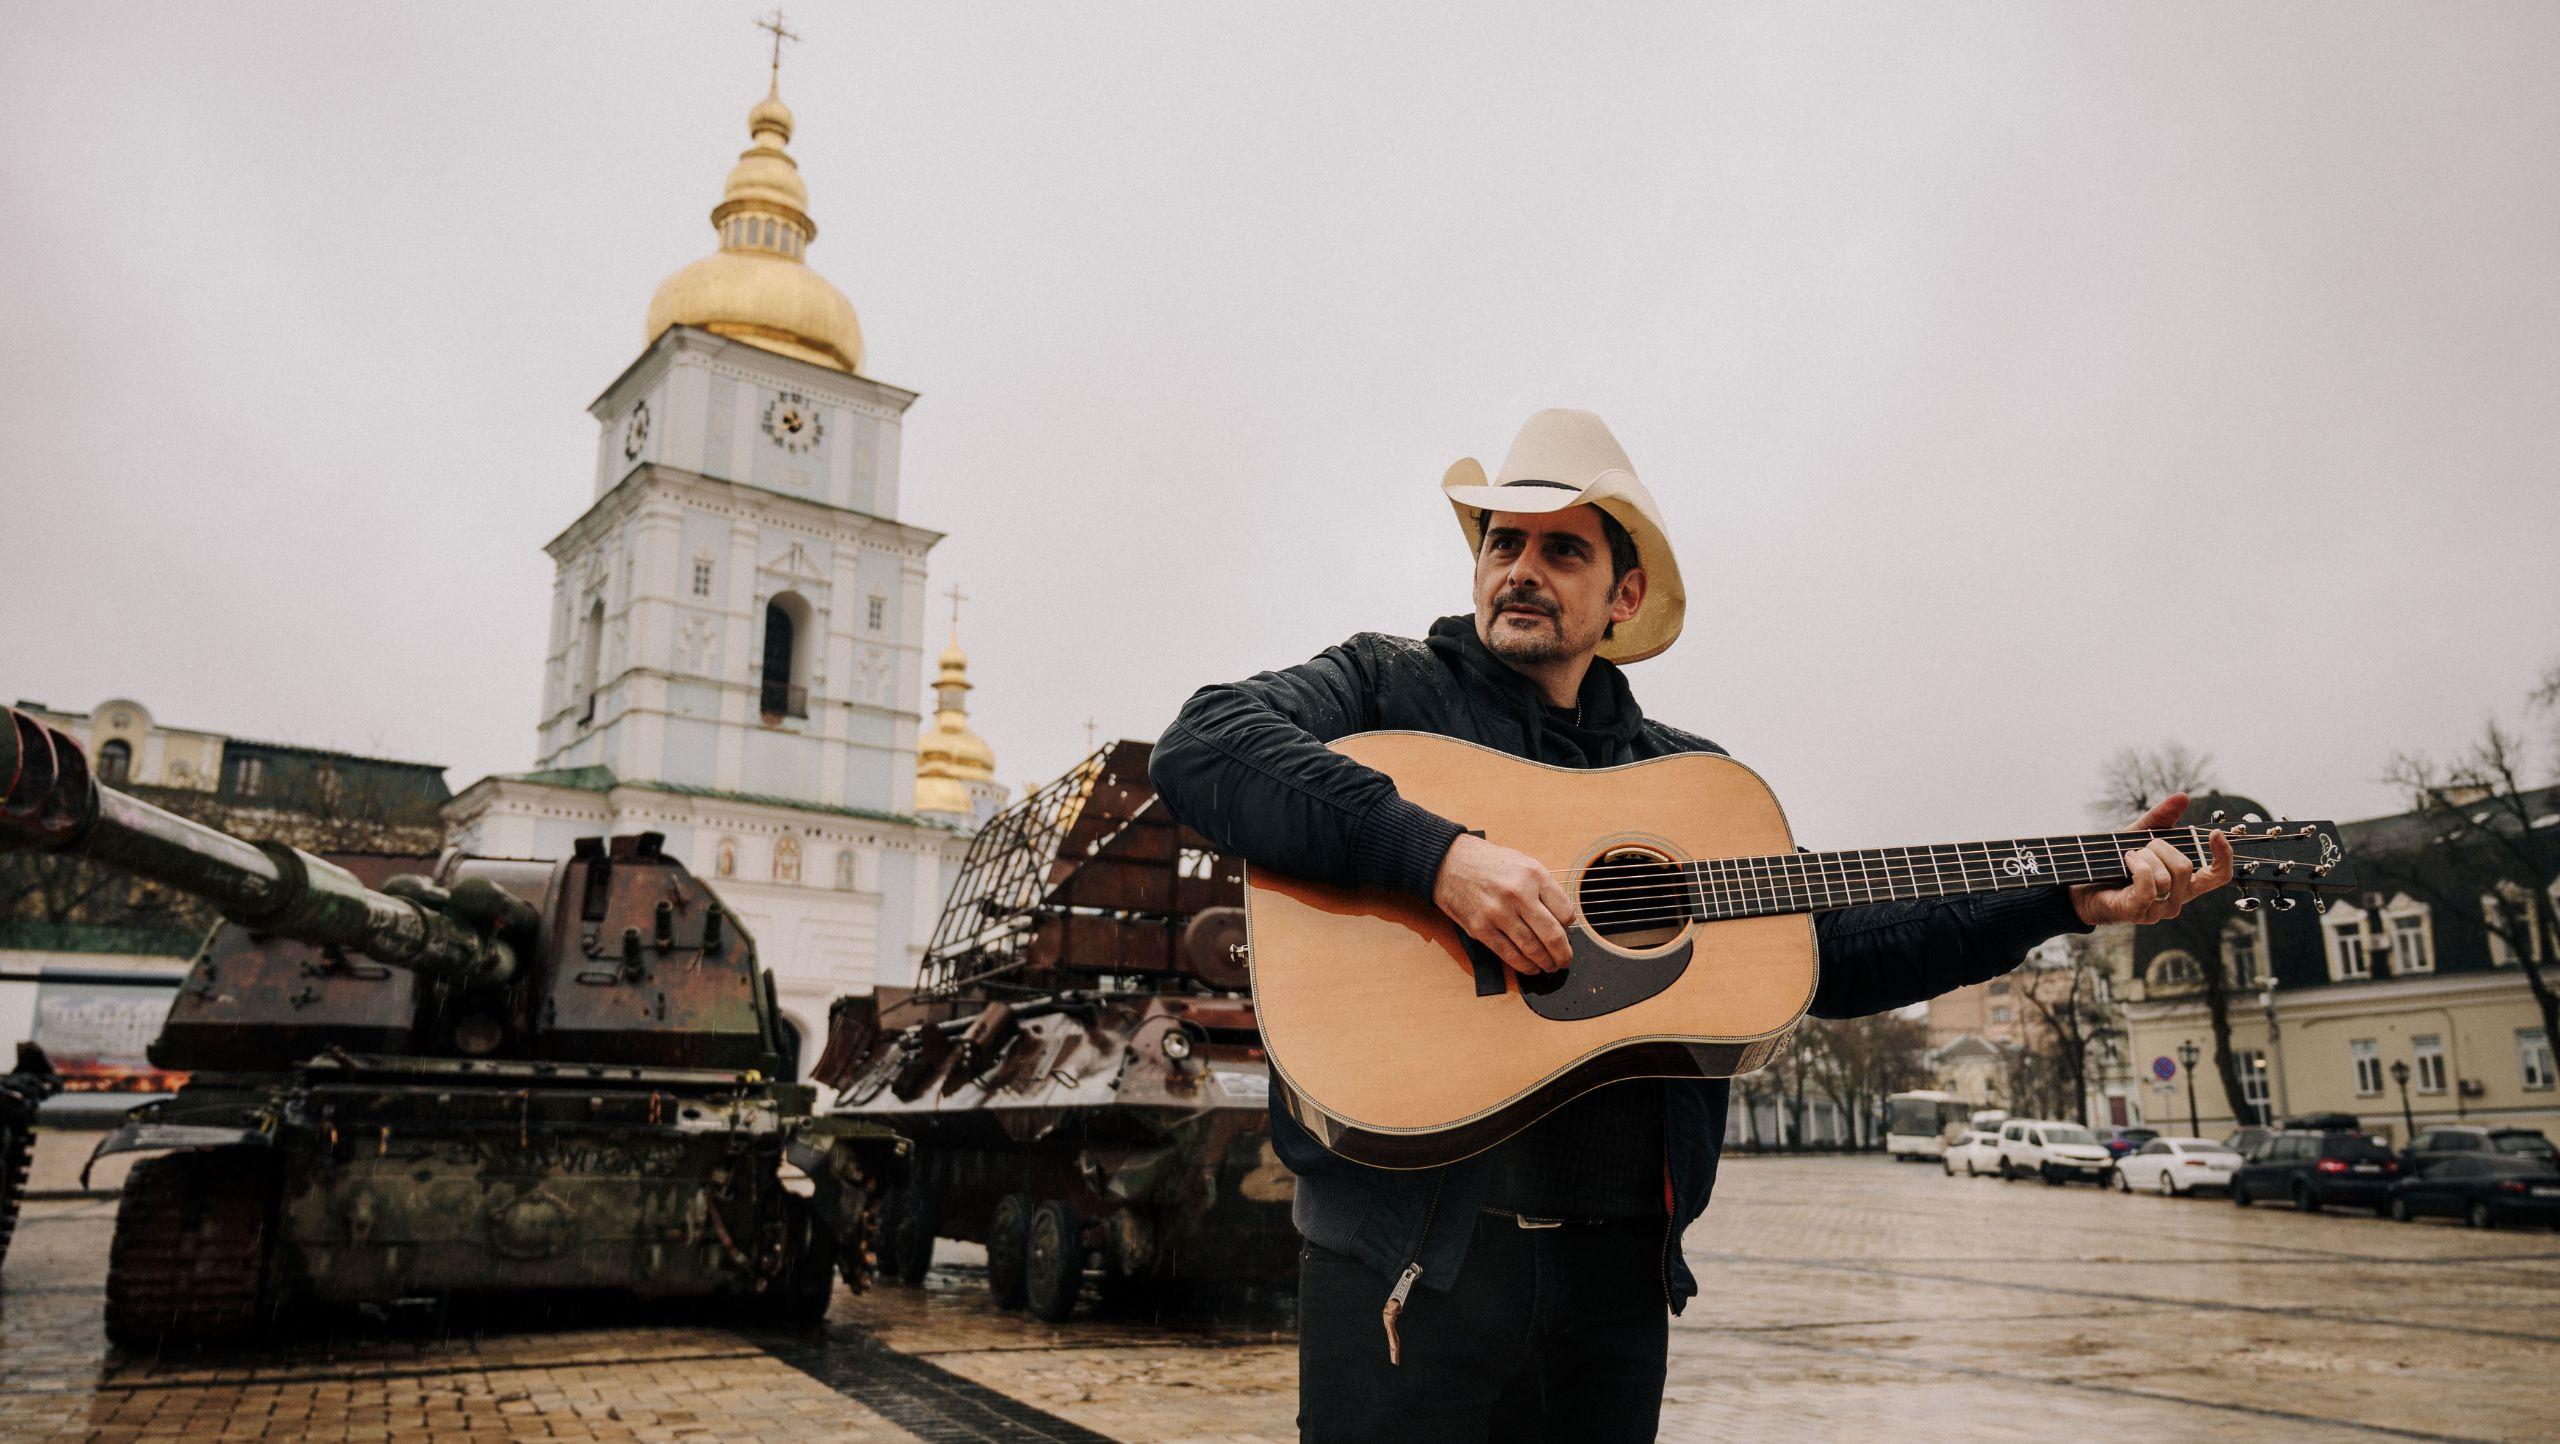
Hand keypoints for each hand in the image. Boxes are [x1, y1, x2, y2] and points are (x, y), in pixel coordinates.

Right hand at [1431, 833, 1576, 974]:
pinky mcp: (1481, 928)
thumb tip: (1564, 919)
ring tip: (1550, 966)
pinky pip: (1508, 954)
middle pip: (1552, 935)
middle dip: (1563, 954)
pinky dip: (1524, 966)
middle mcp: (1517, 894)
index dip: (1570, 928)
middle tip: (1565, 960)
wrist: (1450, 863)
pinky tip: (1531, 967)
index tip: (1566, 932)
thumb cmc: (1489, 864)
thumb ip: (1545, 889)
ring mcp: (1498, 913)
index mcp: (1533, 876)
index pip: (1565, 912)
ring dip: (1545, 963)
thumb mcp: (1524, 864)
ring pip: (1532, 949)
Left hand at [2069, 792, 2233, 926]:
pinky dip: (2137, 866)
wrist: (2081, 884)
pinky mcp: (2139, 912)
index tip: (2215, 834)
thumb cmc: (2114, 863)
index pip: (2219, 876)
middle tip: (2140, 848)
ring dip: (2143, 858)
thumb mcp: (2140, 835)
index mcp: (2184, 883)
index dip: (2223, 855)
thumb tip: (2182, 796)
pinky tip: (2127, 861)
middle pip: (2186, 867)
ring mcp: (2159, 909)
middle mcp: (2177, 899)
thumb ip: (2162, 818)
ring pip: (2166, 877)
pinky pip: (2149, 885)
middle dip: (2160, 848)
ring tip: (2128, 857)